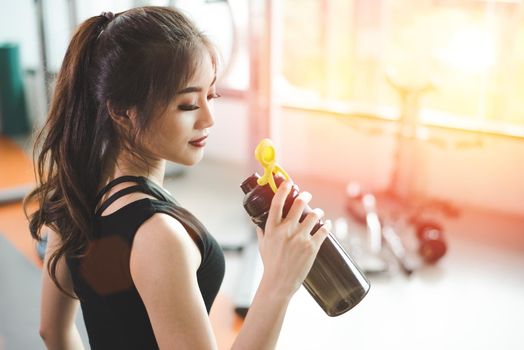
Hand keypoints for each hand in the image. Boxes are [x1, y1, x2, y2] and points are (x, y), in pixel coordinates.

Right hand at [256, 180, 328, 297]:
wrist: (279, 283)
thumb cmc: (270, 264)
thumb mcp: (262, 245)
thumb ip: (262, 232)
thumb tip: (258, 224)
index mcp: (272, 229)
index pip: (277, 203)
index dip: (283, 189)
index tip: (288, 183)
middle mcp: (286, 231)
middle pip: (299, 204)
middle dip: (305, 196)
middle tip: (307, 195)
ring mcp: (300, 238)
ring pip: (314, 215)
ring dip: (318, 211)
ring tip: (319, 212)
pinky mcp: (312, 247)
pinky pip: (324, 230)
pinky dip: (327, 225)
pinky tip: (328, 223)